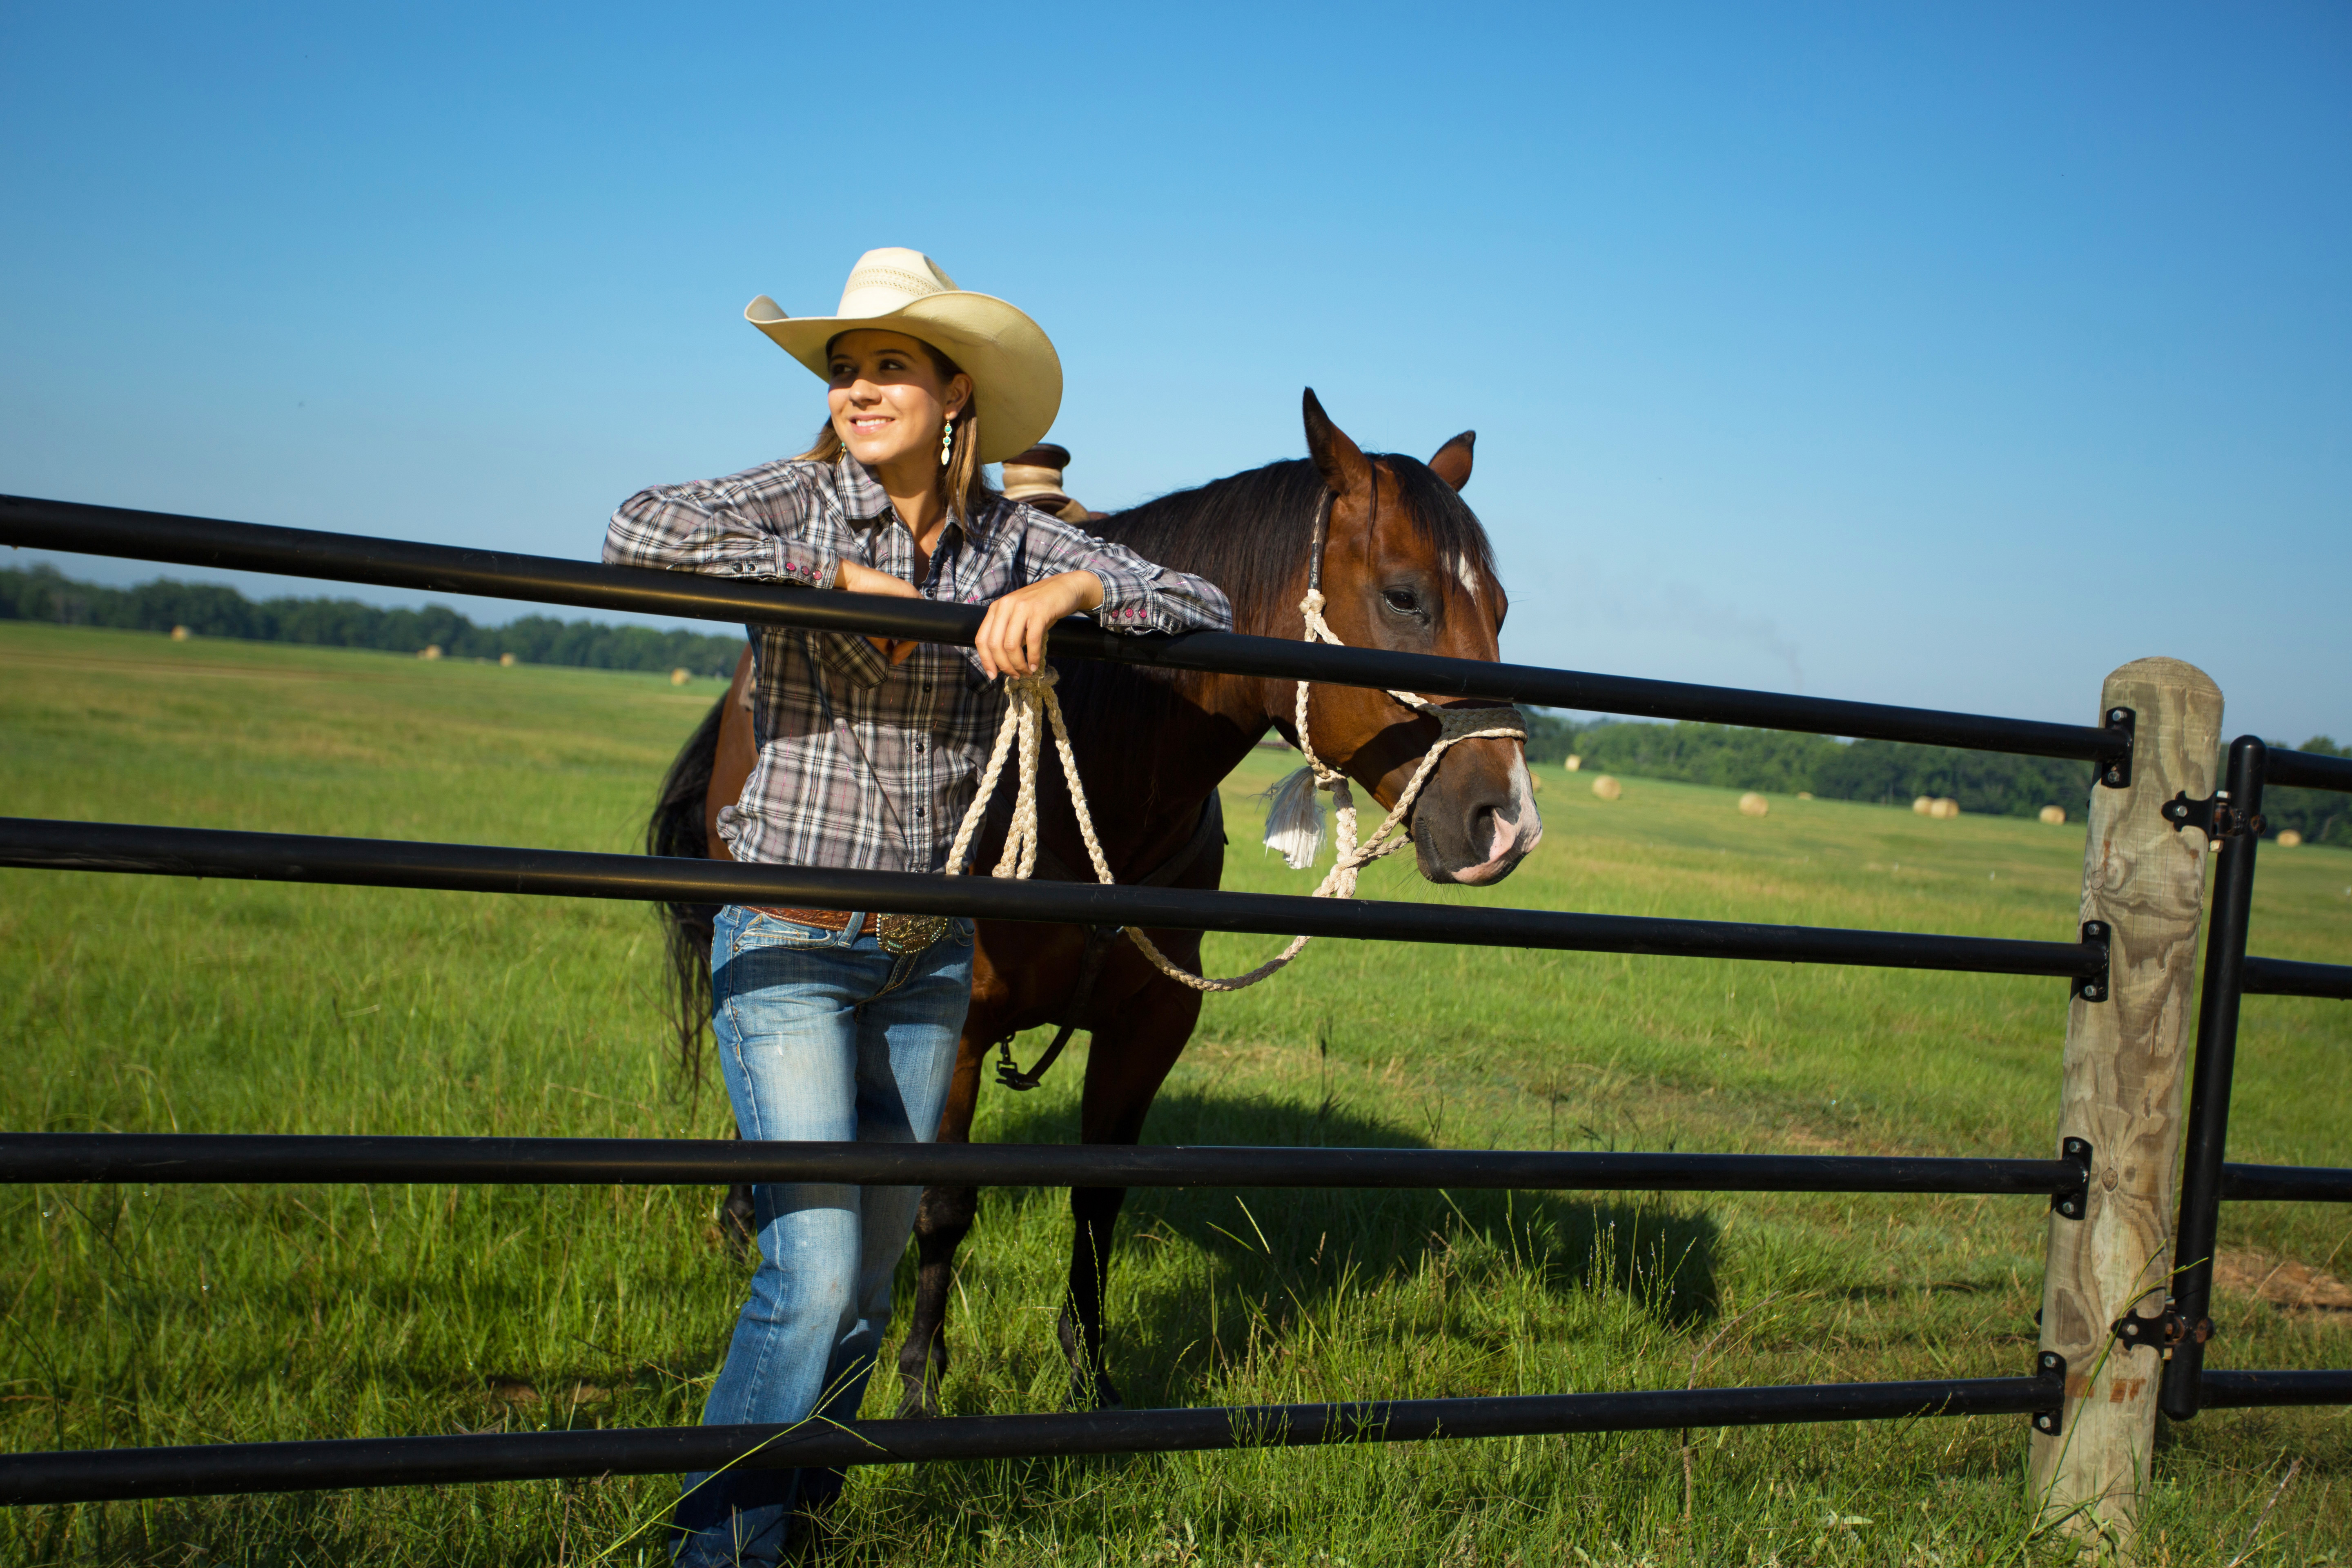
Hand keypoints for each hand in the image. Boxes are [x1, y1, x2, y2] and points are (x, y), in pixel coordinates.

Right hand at [834, 559, 923, 665]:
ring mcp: (910, 597)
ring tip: (897, 652)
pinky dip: (914, 629)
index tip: (895, 658)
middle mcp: (908, 604)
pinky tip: (903, 638)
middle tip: (895, 657)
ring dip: (910, 642)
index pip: (911, 630)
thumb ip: (886, 644)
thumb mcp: (874, 631)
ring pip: (917, 624)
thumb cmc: (859, 605)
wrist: (850, 586)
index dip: (906, 646)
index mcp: (901, 610)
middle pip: (915, 629)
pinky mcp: (910, 592)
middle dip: (908, 647)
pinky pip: (918, 614)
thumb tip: (895, 659)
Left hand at [974, 570, 1105, 679]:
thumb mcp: (1018, 616)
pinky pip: (1032, 640)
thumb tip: (1003, 662)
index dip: (985, 660)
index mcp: (996, 608)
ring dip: (1019, 664)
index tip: (992, 675)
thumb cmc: (1041, 606)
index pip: (982, 638)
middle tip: (1015, 675)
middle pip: (995, 645)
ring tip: (1027, 672)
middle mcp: (1005, 606)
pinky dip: (1033, 657)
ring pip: (1012, 645)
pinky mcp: (1039, 611)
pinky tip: (1036, 665)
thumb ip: (1008, 633)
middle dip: (1004, 666)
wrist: (1065, 587)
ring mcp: (1022, 607)